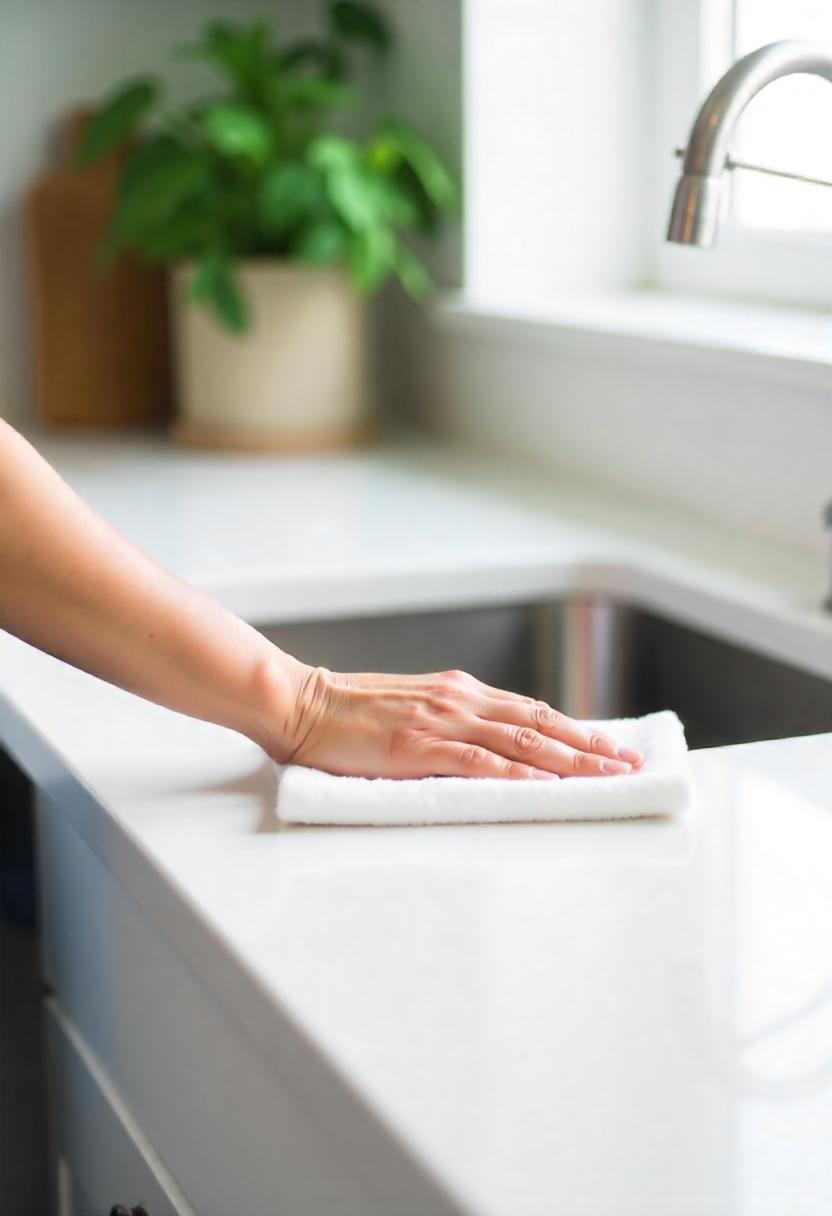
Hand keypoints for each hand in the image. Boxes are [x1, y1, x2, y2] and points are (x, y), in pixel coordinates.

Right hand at [274, 666, 643, 778]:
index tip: (612, 746)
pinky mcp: (418, 747)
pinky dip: (514, 774)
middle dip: (590, 744)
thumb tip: (494, 750)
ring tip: (607, 775)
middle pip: (541, 724)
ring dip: (569, 760)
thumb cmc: (352, 714)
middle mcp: (461, 700)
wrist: (304, 703)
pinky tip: (543, 786)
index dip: (577, 729)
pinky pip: (476, 761)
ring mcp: (442, 722)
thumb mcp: (415, 708)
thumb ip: (453, 722)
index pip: (533, 711)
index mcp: (461, 691)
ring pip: (520, 741)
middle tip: (630, 763)